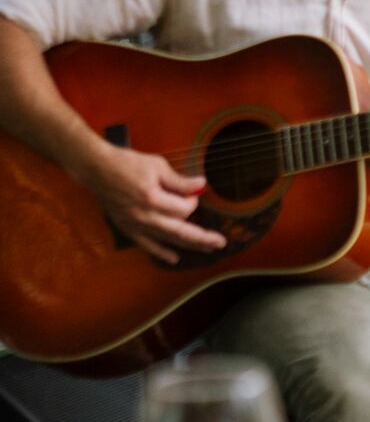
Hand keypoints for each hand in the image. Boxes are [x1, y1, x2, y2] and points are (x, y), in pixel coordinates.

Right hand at [80, 145, 225, 264]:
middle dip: (202, 237)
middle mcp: (144, 215)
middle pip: (180, 231)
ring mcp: (134, 224)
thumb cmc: (127, 163)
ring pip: (167, 239)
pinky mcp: (127, 228)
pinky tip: (174, 258)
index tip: (192, 193)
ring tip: (208, 249)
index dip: (192, 201)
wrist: (96, 169)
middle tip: (220, 243)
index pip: (183, 208)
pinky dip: (161, 252)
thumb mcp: (157, 166)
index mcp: (152, 198)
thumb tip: (201, 186)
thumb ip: (179, 181)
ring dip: (189, 245)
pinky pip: (146, 245)